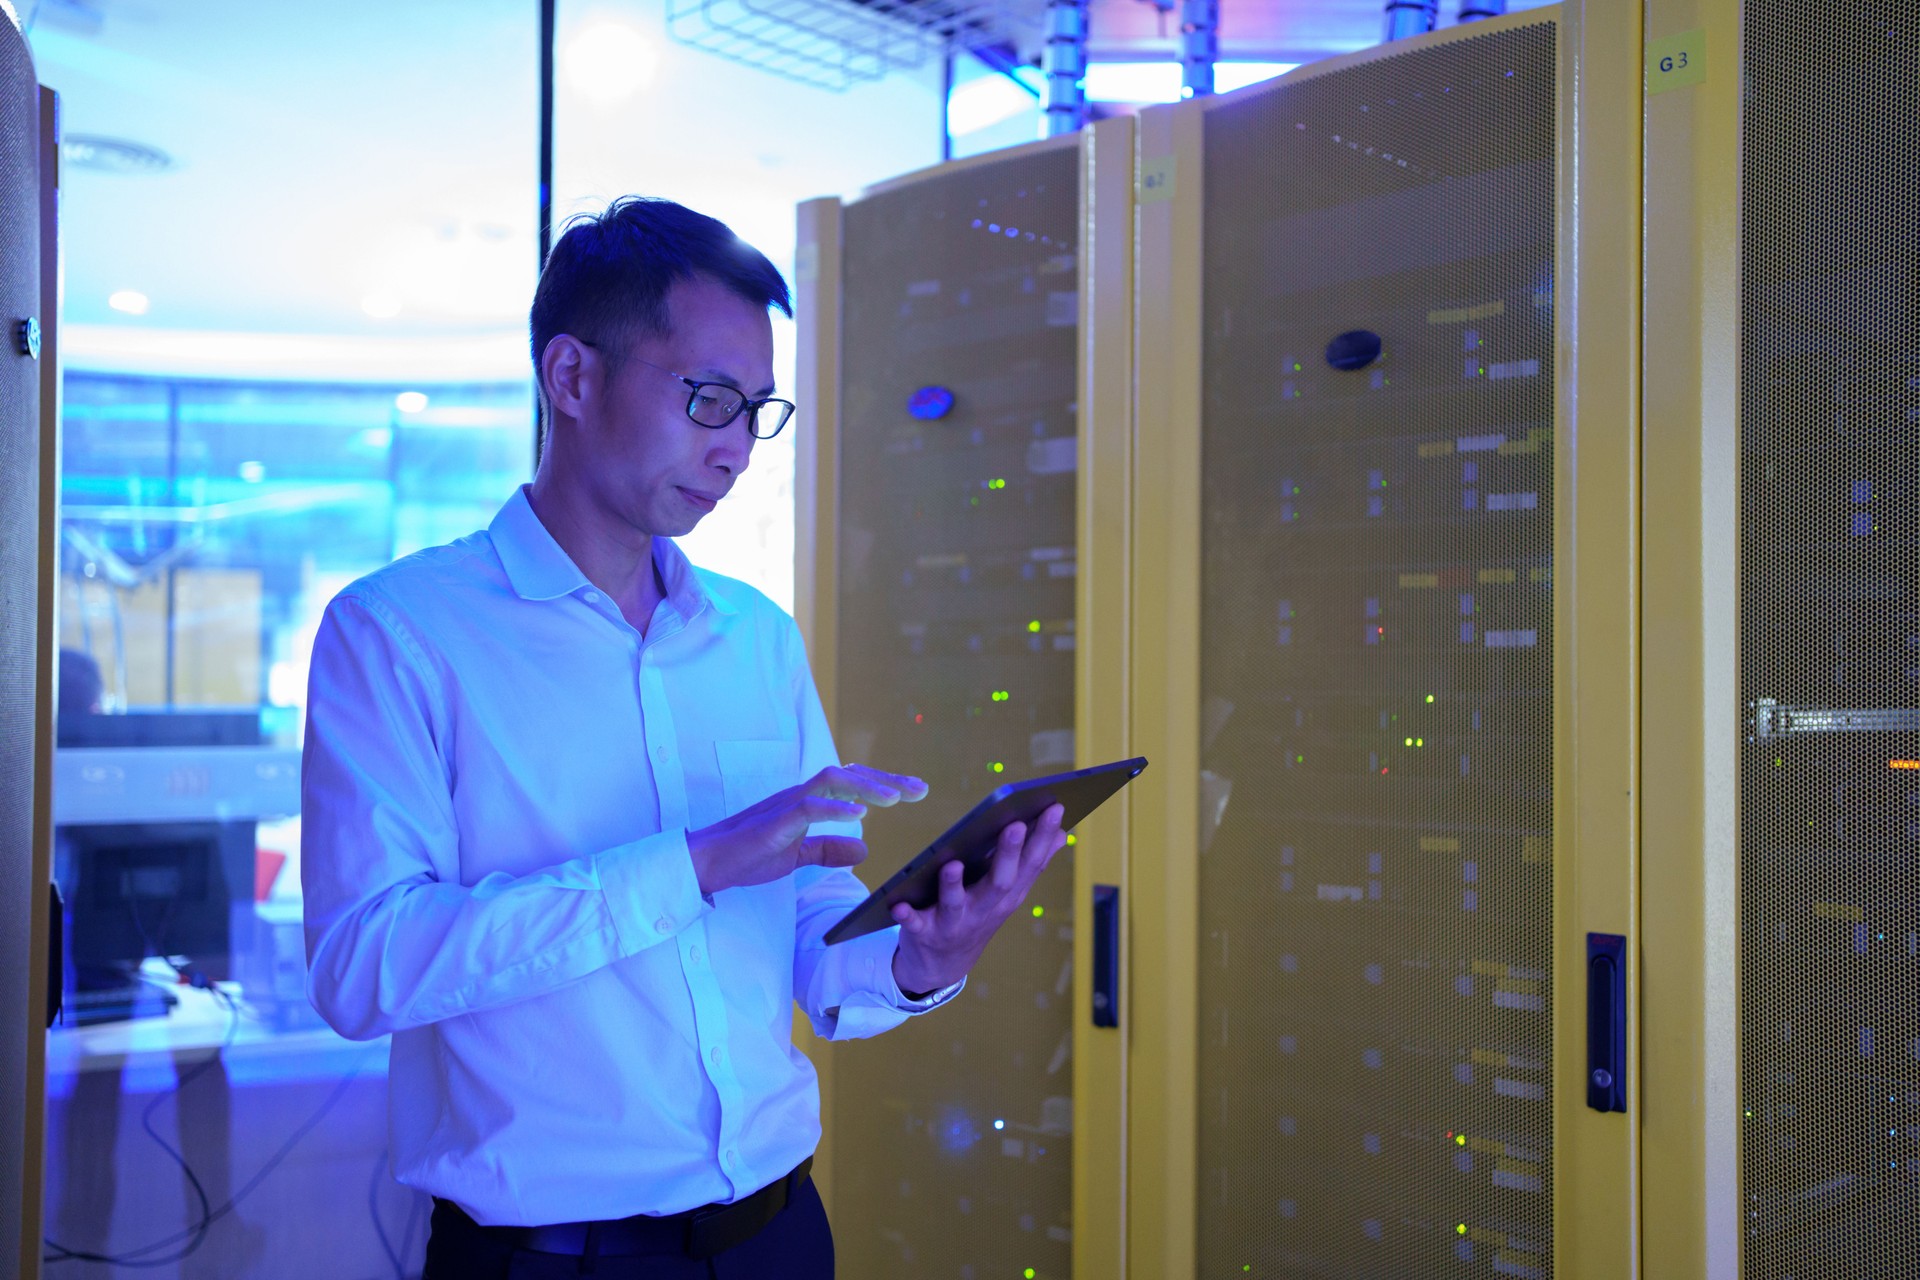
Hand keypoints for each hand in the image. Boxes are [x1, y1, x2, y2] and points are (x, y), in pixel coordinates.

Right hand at [687, 764, 926, 895]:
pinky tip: (859, 813)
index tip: (915, 791)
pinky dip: (835, 807)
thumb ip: (829, 849)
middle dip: (887, 779)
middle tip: (920, 790)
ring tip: (895, 798)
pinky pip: (808, 806)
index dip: (884, 784)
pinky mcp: (775, 819)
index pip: (853, 783)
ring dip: (866, 787)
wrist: (708, 863)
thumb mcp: (798, 856)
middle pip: (850, 774)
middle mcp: (801, 794)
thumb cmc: (748, 856)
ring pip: (832, 780)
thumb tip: (864, 847)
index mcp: (808, 802)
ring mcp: (787, 803)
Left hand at [891, 803, 1067, 995]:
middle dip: (1007, 855)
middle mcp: (985, 909)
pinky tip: (899, 904)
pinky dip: (908, 916)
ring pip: (956, 904)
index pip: (1030, 864)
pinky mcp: (924, 932)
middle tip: (1014, 825)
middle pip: (999, 882)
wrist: (943, 965)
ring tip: (951, 865)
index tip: (1055, 808)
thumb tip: (1062, 833)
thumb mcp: (1007, 893)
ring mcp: (954, 923)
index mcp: (1007, 895)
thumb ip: (1030, 864)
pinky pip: (915, 924)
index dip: (1043, 837)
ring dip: (953, 886)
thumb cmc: (977, 915)